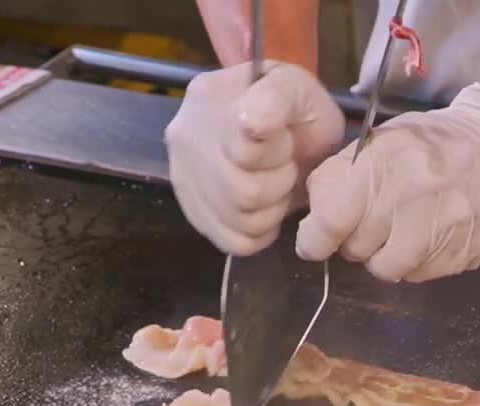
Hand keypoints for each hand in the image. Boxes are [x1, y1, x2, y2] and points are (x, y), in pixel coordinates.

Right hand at [165, 61, 344, 254]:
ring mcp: (183, 178)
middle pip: (243, 193)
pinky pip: (231, 242)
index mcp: (206, 98)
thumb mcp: (297, 89)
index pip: (244, 153)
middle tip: (285, 165)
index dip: (279, 154)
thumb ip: (275, 99)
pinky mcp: (193, 213)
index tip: (286, 138)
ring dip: (273, 208)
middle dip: (280, 183)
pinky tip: (266, 208)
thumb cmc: (296, 109)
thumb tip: (251, 125)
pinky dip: (260, 232)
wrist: (291, 130)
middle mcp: (183, 138)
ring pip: (239, 221)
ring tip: (276, 183)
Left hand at [296, 83, 479, 281]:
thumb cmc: (427, 144)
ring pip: (386, 269)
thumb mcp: (378, 143)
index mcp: (387, 160)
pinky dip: (413, 262)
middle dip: (354, 241)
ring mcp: (444, 226)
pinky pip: (418, 275)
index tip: (313, 244)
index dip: (315, 239)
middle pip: (357, 247)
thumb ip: (339, 177)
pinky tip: (425, 237)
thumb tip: (312, 223)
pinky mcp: (463, 252)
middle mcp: (416, 193)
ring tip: (397, 233)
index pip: (334, 219)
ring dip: (383, 257)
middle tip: (370, 223)